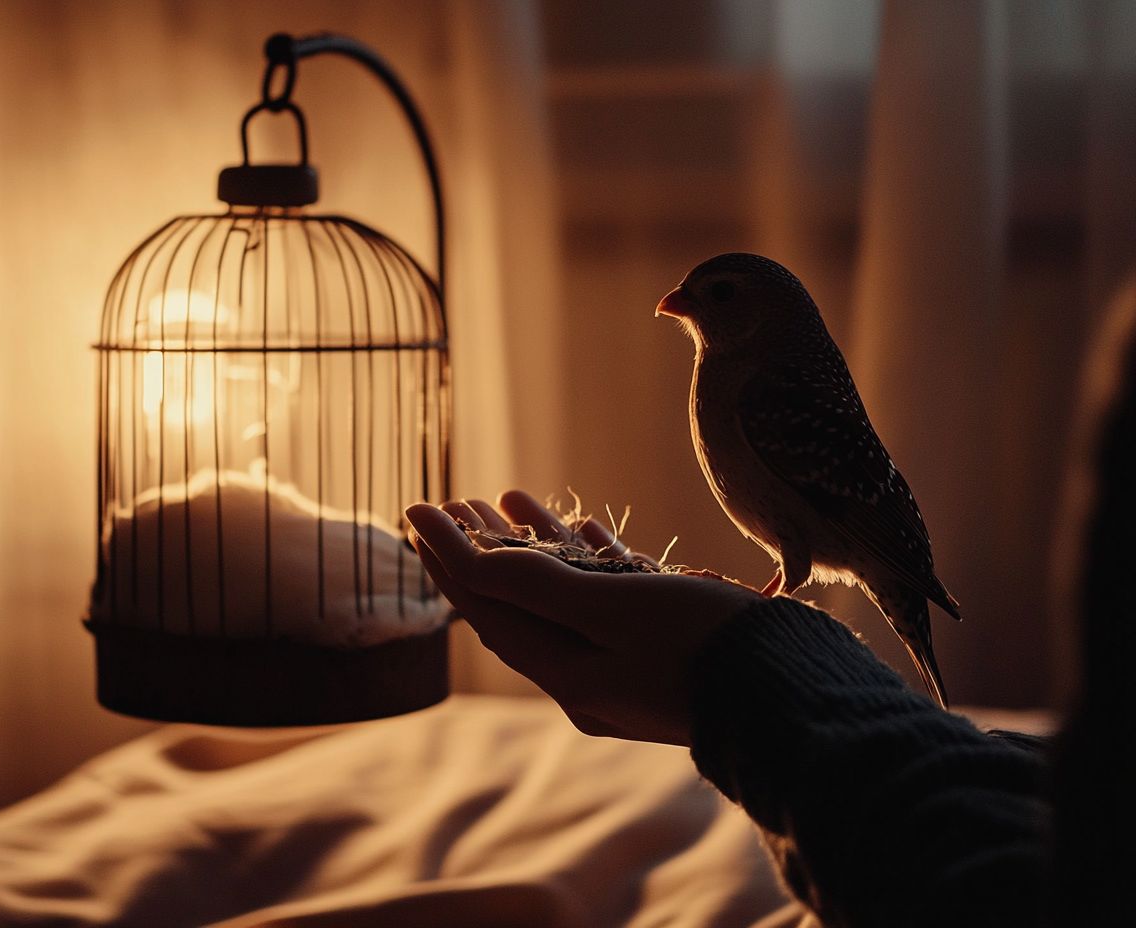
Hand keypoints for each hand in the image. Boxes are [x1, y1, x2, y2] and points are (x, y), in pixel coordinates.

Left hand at [405, 490, 764, 745]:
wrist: (793, 695)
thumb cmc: (704, 647)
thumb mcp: (612, 608)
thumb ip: (538, 584)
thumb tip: (466, 559)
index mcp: (566, 674)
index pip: (486, 607)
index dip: (447, 556)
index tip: (416, 509)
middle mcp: (587, 675)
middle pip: (517, 603)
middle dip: (482, 549)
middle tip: (457, 499)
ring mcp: (625, 665)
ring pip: (564, 596)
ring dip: (535, 544)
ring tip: (510, 495)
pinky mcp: (663, 650)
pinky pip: (612, 599)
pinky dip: (593, 560)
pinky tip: (586, 526)